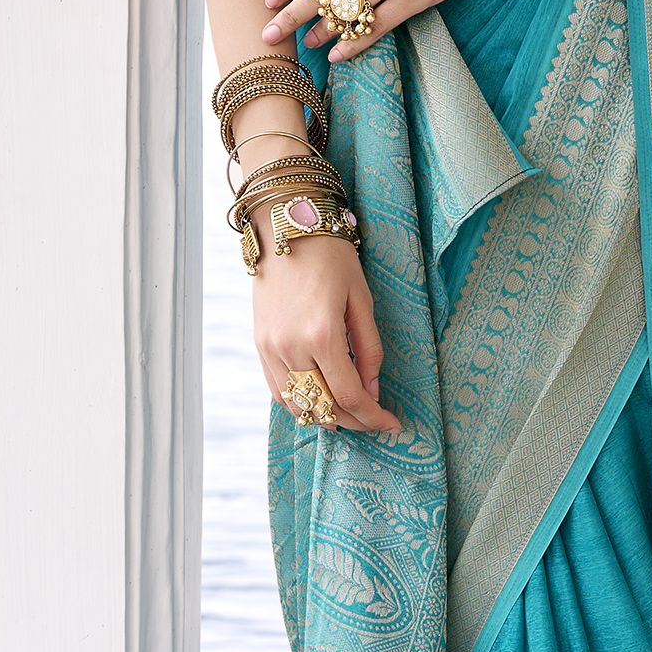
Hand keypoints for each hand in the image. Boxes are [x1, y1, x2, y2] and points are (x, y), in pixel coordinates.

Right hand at [250, 231, 403, 437]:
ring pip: (297, 405)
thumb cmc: (332, 256)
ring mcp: (270, 348)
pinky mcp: (259, 344)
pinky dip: (301, 402)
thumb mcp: (362, 300)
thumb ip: (369, 349)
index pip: (350, 395)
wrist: (287, 227)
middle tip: (375, 422)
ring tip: (350, 414)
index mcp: (322, 335)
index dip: (374, 417)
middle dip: (354, 422)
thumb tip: (373, 390)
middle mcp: (291, 347)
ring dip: (325, 416)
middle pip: (324, 407)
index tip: (392, 425)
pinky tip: (321, 400)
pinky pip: (278, 390)